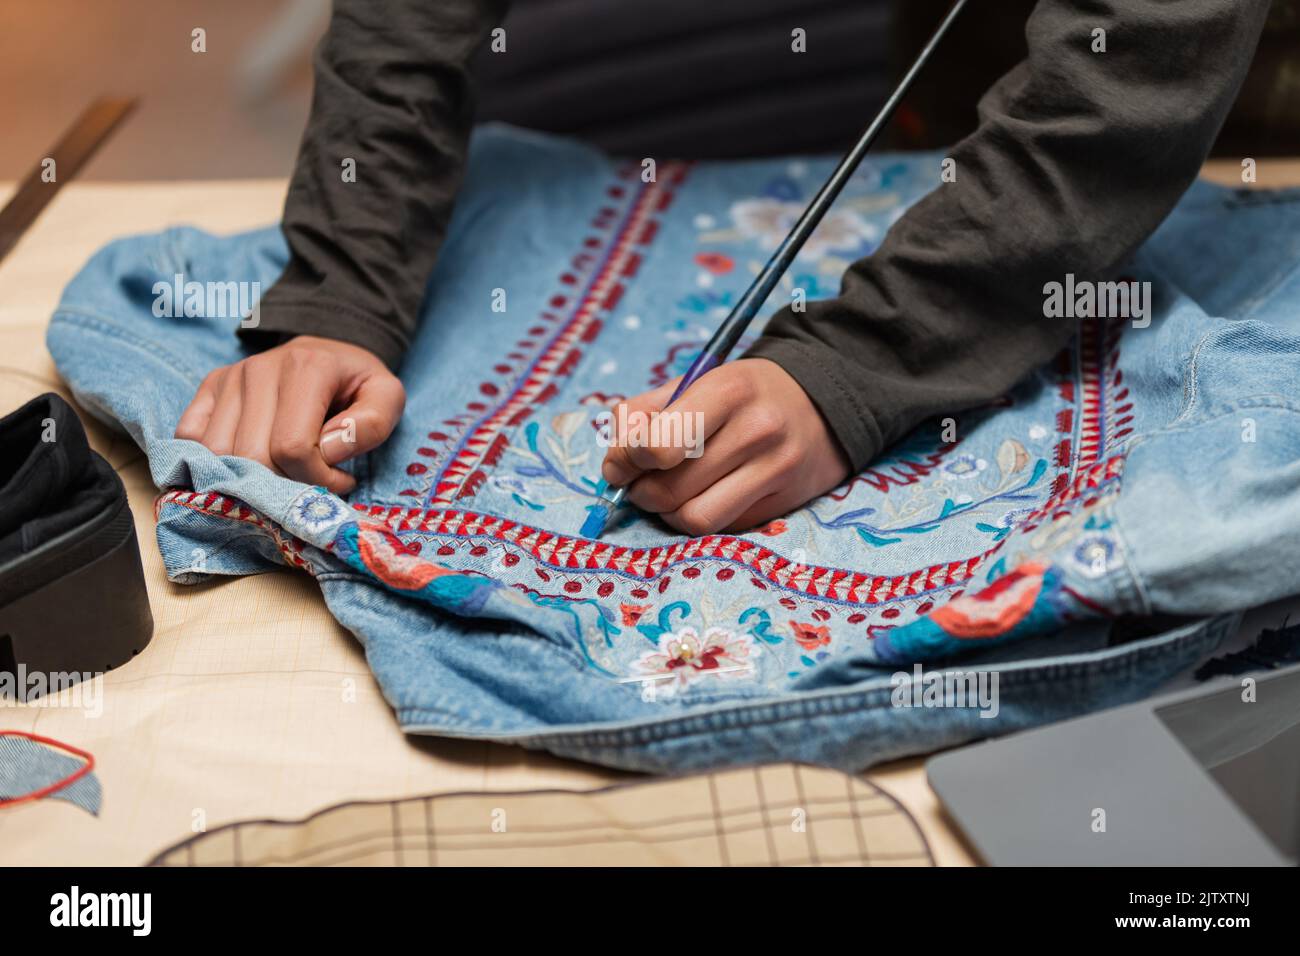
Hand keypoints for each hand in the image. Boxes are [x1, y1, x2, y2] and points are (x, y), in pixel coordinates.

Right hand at [175, 335, 404, 493]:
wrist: (329, 350)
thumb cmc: (357, 383)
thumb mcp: (387, 397)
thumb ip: (371, 425)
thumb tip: (327, 452)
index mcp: (306, 369)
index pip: (291, 447)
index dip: (317, 478)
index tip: (341, 478)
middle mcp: (259, 369)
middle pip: (252, 456)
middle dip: (287, 484)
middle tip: (314, 480)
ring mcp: (229, 378)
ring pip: (218, 454)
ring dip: (251, 478)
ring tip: (286, 471)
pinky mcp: (210, 388)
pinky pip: (190, 437)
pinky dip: (212, 461)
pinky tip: (248, 463)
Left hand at [600, 358, 849, 535]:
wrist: (820, 405)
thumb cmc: (742, 395)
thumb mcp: (694, 383)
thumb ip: (642, 413)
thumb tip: (615, 463)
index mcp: (727, 390)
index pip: (658, 445)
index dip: (625, 460)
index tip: (622, 461)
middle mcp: (756, 431)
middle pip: (669, 489)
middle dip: (640, 492)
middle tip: (640, 482)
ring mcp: (774, 471)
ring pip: (693, 519)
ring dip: (666, 514)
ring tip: (666, 494)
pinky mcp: (782, 504)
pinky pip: (720, 529)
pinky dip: (697, 519)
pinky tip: (701, 497)